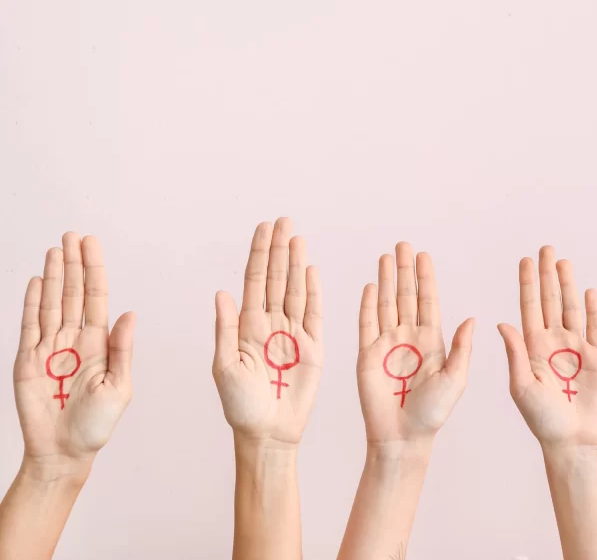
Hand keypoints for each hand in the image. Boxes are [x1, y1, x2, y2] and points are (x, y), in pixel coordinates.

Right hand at [13, 233, 134, 461]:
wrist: (65, 452)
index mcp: (99, 344)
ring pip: (50, 303)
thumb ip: (122, 350)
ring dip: (52, 276)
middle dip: (73, 264)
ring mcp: (49, 348)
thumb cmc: (96, 425)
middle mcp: (74, 340)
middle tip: (73, 236)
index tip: (91, 245)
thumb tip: (130, 314)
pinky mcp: (27, 360)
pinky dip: (31, 303)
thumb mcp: (119, 388)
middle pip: (72, 294)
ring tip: (56, 250)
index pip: (96, 298)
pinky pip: (29, 326)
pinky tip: (34, 281)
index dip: (93, 271)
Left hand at [213, 218, 322, 445]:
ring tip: (297, 237)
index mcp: (246, 327)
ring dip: (296, 263)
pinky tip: (312, 270)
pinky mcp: (314, 348)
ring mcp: (293, 334)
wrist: (268, 434)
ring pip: (296, 290)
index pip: (254, 281)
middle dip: (279, 249)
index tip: (263, 228)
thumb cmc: (240, 407)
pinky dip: (315, 291)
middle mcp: (270, 324)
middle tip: (283, 221)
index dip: (259, 254)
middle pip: (277, 279)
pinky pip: (315, 314)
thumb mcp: (223, 368)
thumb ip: (225, 330)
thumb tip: (222, 293)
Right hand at [355, 242, 474, 443]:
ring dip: (387, 280)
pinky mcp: (366, 355)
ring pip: (386, 304)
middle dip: (405, 270)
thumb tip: (472, 318)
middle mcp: (409, 338)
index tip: (424, 255)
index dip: (425, 278)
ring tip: (386, 256)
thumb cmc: (433, 413)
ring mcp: (387, 345)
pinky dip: (368, 304)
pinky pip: (366, 324)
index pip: (428, 301)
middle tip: (403, 244)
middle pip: (406, 296)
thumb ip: (462, 348)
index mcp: (432, 341)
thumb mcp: (456, 379)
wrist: (403, 436)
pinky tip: (371, 285)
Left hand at [498, 246, 596, 449]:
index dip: (527, 284)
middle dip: (548, 275)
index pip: (529, 307)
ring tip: (564, 262)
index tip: (525, 260)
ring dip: (568, 285)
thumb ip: (515, 353)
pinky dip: (593, 309)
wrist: (572, 441)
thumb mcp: (521, 386)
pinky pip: (596, 327)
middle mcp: (553, 343)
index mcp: (532, 348)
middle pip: (550, 301)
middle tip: (546, 249)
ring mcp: (576, 349)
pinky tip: (588, 291)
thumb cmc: (542, 420)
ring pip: (572, 308)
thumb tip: (501, 323)